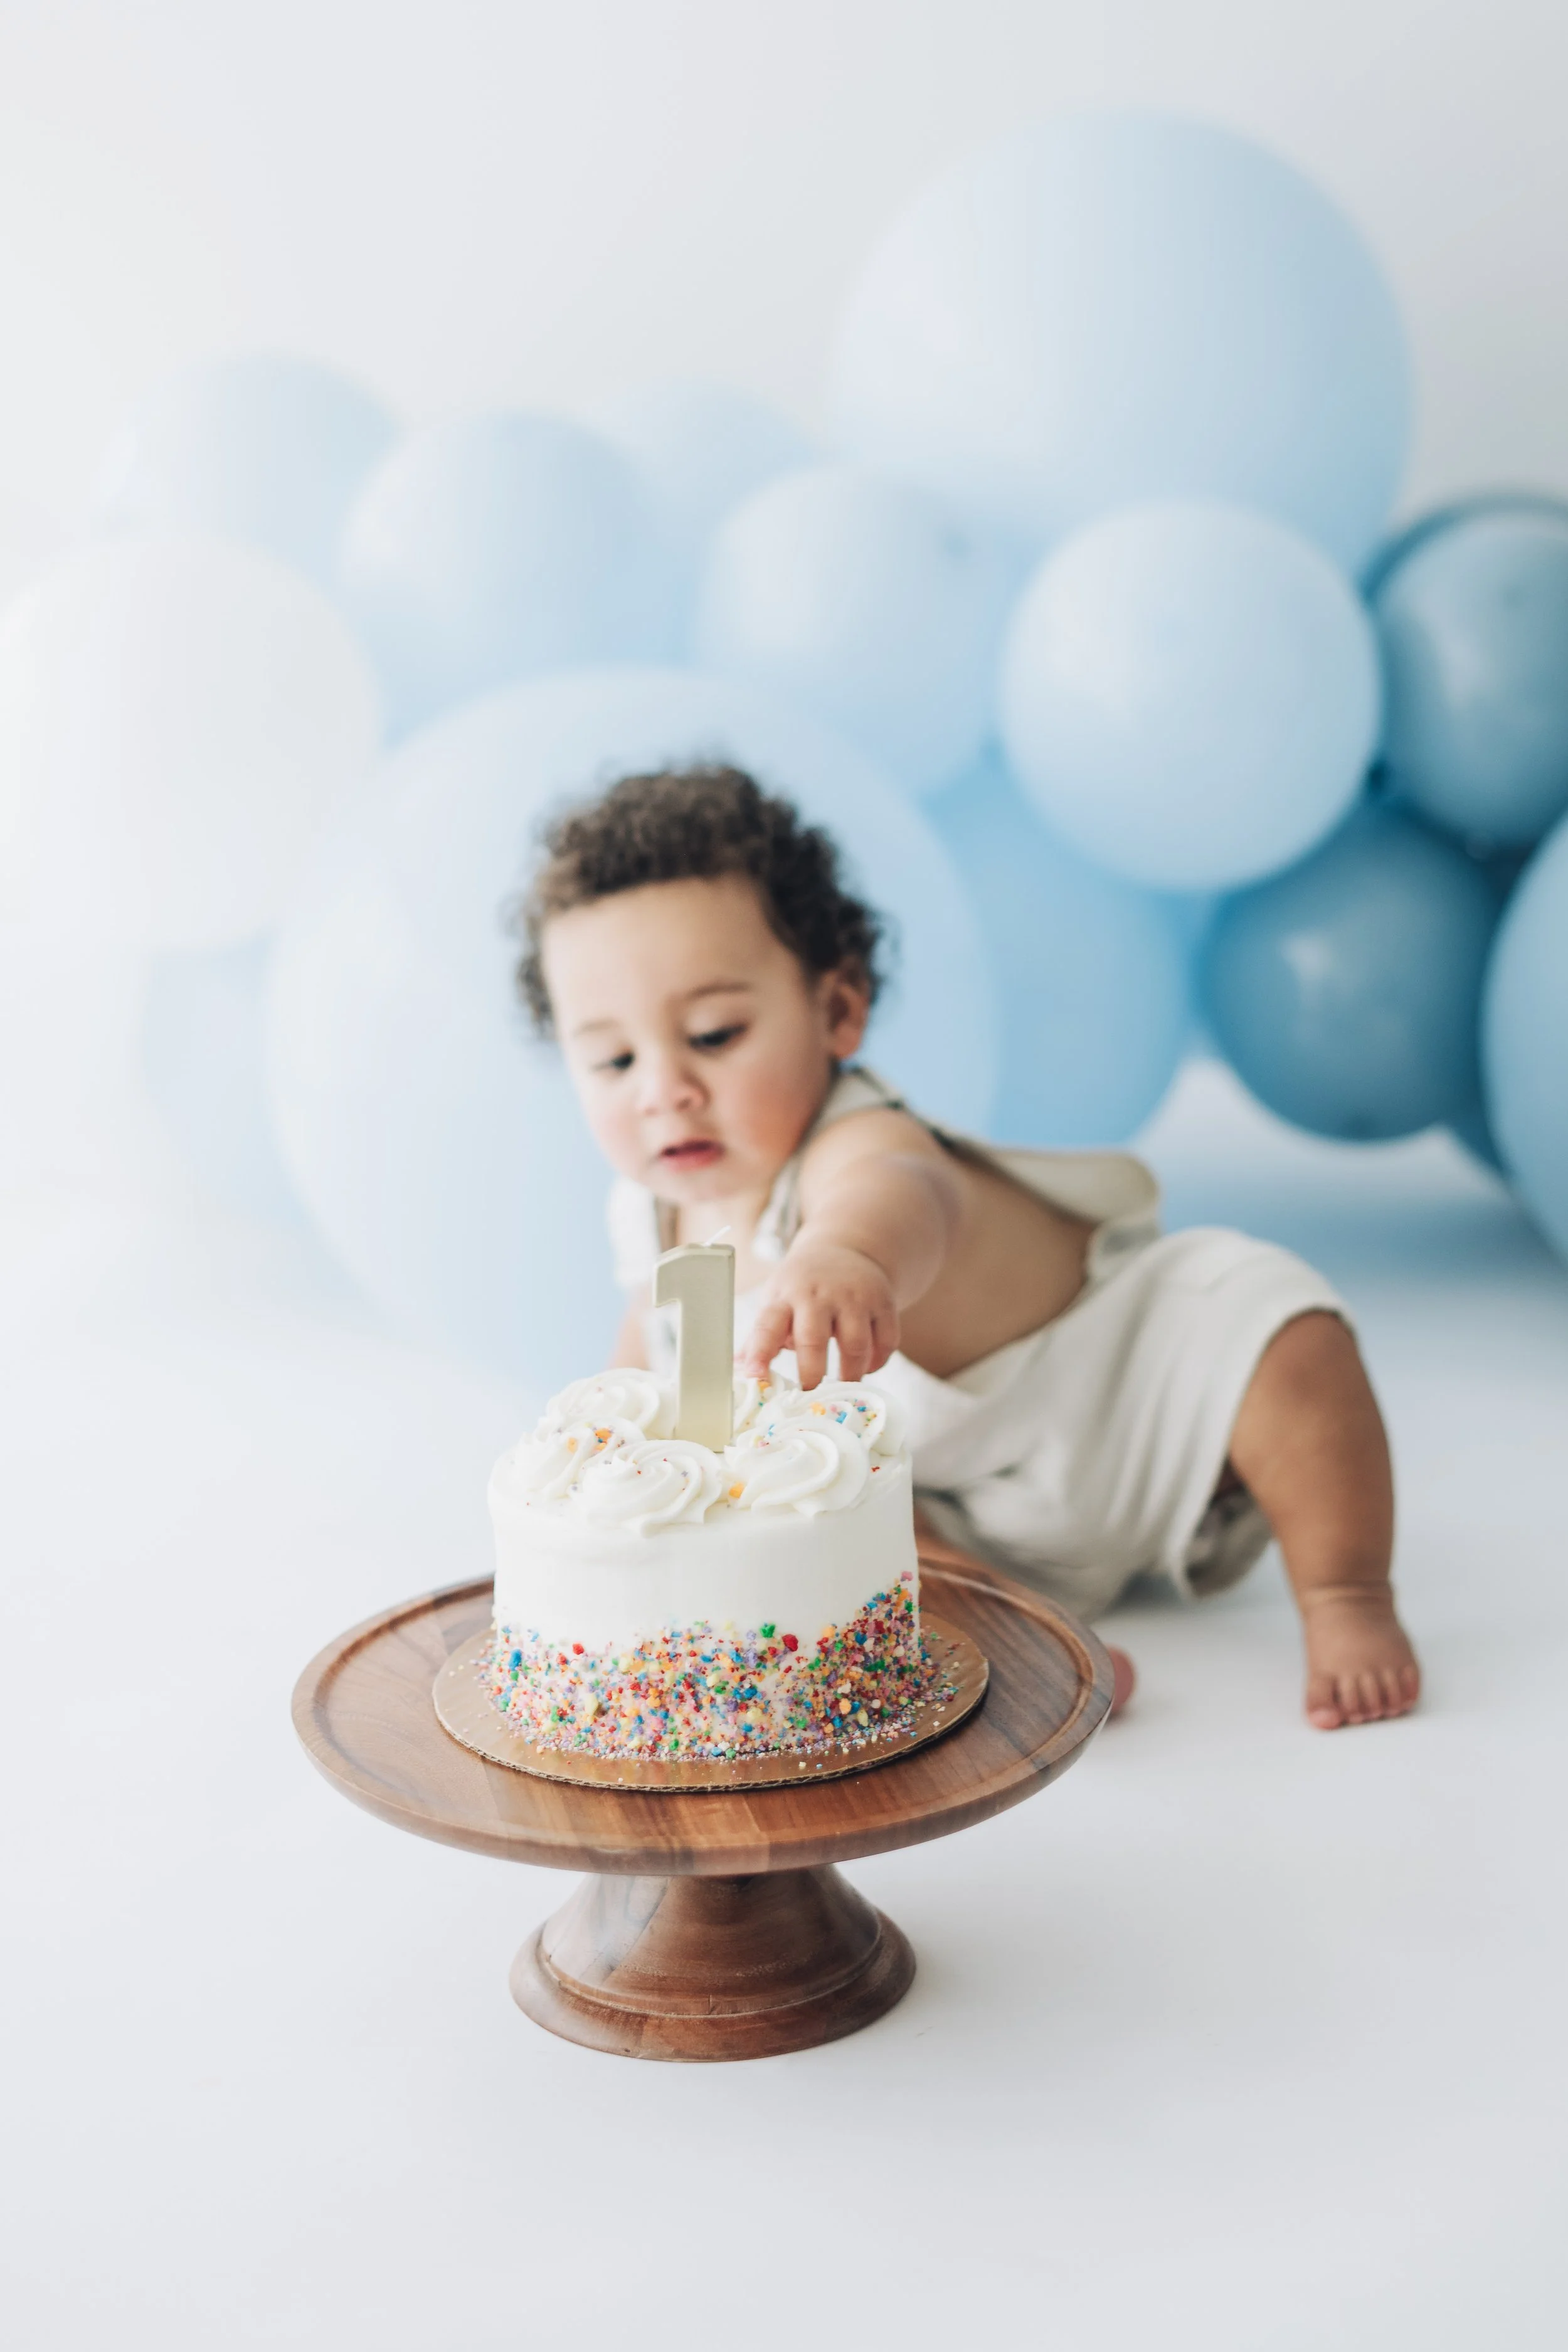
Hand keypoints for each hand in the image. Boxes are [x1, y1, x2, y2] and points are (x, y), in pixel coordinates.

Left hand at [742, 1241, 899, 1388]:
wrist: (844, 1249)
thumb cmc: (802, 1287)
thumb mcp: (776, 1301)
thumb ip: (761, 1339)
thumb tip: (739, 1374)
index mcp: (785, 1296)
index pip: (767, 1325)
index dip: (760, 1353)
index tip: (756, 1377)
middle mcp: (819, 1294)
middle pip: (813, 1339)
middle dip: (811, 1373)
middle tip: (810, 1395)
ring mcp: (854, 1296)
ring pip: (856, 1344)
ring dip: (850, 1373)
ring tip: (843, 1386)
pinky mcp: (882, 1301)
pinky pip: (886, 1340)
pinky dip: (878, 1361)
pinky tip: (866, 1366)